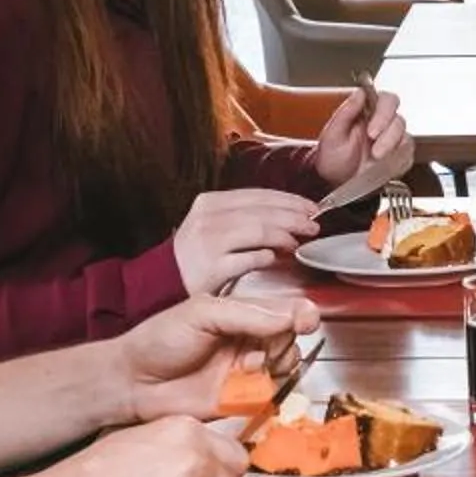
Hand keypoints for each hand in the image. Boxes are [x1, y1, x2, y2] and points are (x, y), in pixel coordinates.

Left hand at [119, 292, 319, 423]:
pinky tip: (248, 386)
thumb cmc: (160, 340)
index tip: (306, 321)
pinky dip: (268, 389)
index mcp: (241, 313)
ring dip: (278, 365)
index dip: (299, 315)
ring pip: (285, 366)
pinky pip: (270, 394)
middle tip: (267, 348)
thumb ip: (246, 314)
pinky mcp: (242, 399)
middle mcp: (248, 340)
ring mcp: (246, 370)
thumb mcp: (202, 313)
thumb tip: (288, 317)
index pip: (282, 310)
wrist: (134, 382)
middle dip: (285, 342)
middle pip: (290, 339)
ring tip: (253, 366)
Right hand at [171, 188, 322, 293]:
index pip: (258, 195)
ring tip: (297, 242)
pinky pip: (249, 259)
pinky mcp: (211, 268)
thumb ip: (246, 217)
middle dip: (294, 217)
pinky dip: (266, 257)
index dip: (289, 200)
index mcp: (211, 202)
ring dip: (284, 235)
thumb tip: (289, 214)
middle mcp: (208, 218)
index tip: (311, 208)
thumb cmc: (196, 254)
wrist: (162, 281)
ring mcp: (209, 242)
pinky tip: (274, 259)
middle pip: (262, 211)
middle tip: (313, 225)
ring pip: (258, 231)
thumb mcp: (215, 225)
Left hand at [309, 86, 406, 187]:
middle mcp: (383, 124)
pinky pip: (407, 157)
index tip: (372, 131)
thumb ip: (346, 112)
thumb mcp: (333, 135)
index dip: (384, 114)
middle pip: (399, 120)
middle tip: (374, 151)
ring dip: (392, 151)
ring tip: (376, 160)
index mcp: (367, 112)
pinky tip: (383, 167)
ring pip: (406, 139)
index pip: (386, 100)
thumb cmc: (332, 158)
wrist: (335, 184)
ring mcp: (392, 141)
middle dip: (388, 137)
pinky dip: (398, 163)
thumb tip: (359, 92)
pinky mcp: (398, 158)